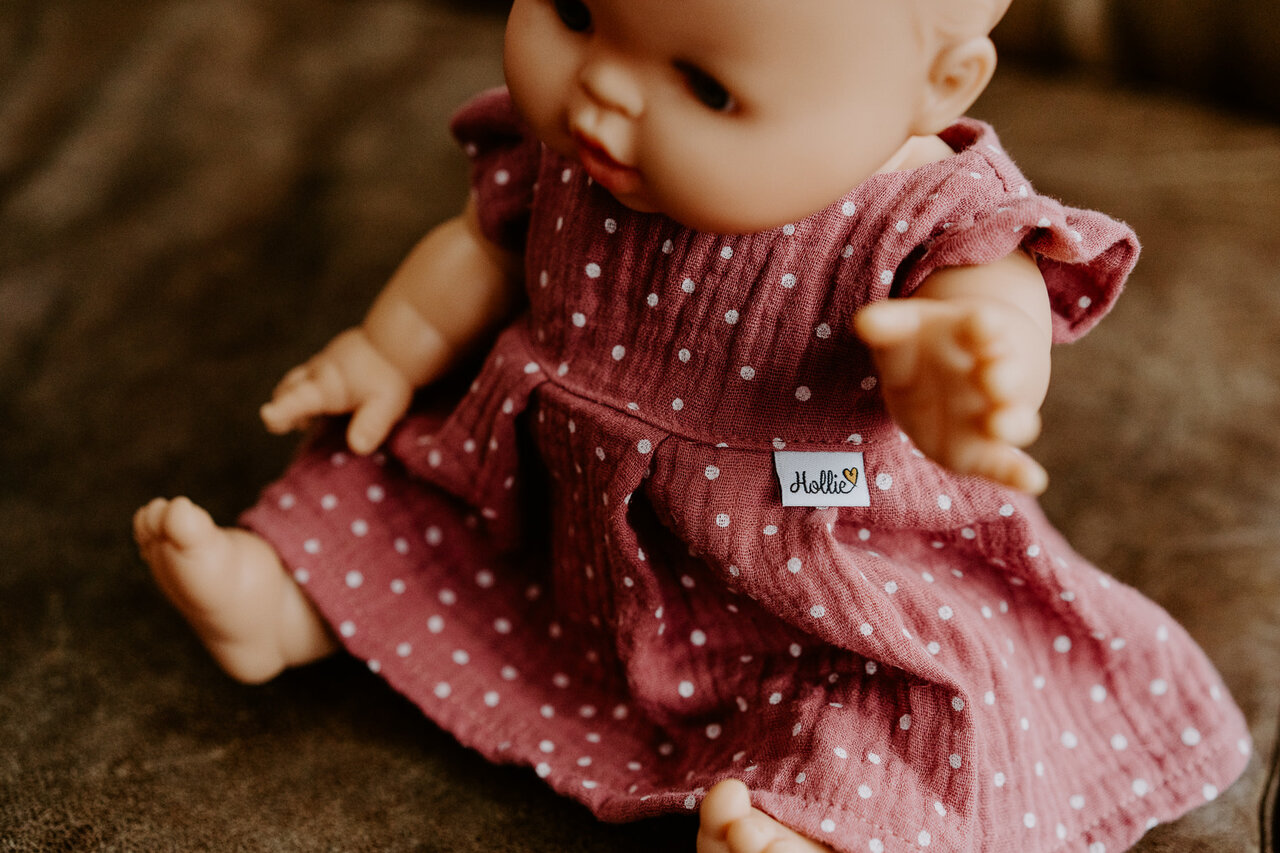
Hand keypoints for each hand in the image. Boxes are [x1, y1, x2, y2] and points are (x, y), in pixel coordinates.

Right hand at [260, 327, 412, 454]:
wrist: (398, 338)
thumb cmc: (390, 374)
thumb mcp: (385, 404)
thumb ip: (370, 425)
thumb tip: (358, 447)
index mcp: (325, 386)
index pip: (296, 400)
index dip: (280, 411)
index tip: (268, 416)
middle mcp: (317, 373)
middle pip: (287, 389)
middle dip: (281, 406)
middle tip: (280, 425)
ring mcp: (323, 364)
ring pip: (297, 380)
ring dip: (292, 397)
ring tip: (302, 420)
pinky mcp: (333, 359)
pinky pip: (311, 375)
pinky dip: (307, 388)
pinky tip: (325, 402)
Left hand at [855, 297, 1049, 493]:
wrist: (942, 379)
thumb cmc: (919, 352)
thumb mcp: (902, 335)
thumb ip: (887, 328)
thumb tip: (865, 321)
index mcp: (973, 335)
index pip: (979, 325)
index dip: (981, 324)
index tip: (982, 322)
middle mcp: (993, 372)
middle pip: (1005, 373)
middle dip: (1002, 376)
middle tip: (992, 376)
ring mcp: (993, 413)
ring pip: (1013, 418)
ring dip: (1010, 422)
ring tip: (998, 425)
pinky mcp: (987, 450)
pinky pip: (1007, 463)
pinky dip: (1020, 473)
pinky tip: (1032, 481)